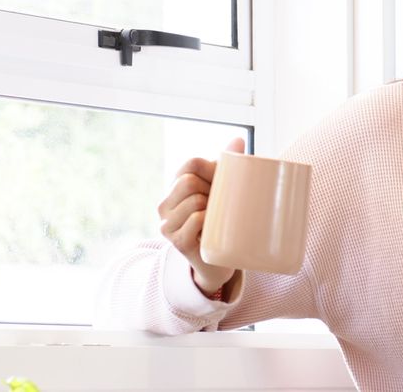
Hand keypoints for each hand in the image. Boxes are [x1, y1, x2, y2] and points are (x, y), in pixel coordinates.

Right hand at [158, 137, 244, 295]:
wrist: (218, 263)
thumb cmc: (220, 223)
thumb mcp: (223, 192)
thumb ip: (228, 165)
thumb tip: (239, 140)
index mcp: (173, 188)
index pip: (190, 164)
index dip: (213, 169)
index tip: (225, 185)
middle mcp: (164, 205)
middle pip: (189, 180)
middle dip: (212, 190)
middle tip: (222, 207)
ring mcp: (167, 224)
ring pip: (194, 199)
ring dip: (213, 208)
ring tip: (217, 221)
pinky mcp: (177, 242)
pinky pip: (197, 219)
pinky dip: (210, 221)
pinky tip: (213, 231)